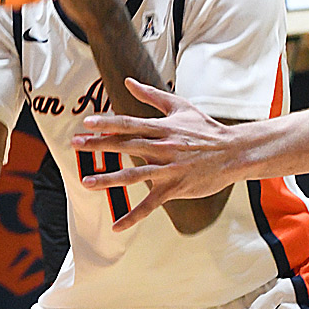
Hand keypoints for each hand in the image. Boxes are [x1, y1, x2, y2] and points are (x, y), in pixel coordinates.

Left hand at [71, 77, 233, 230]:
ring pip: (134, 175)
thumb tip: (128, 81)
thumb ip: (151, 95)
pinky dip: (133, 216)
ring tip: (86, 181)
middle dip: (99, 145)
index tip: (87, 123)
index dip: (108, 123)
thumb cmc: (206, 128)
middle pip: (125, 146)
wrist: (233, 152)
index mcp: (162, 128)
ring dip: (109, 179)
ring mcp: (168, 169)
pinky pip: (150, 205)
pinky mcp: (175, 188)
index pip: (130, 124)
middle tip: (76, 144)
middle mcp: (162, 147)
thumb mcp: (180, 106)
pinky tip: (117, 226)